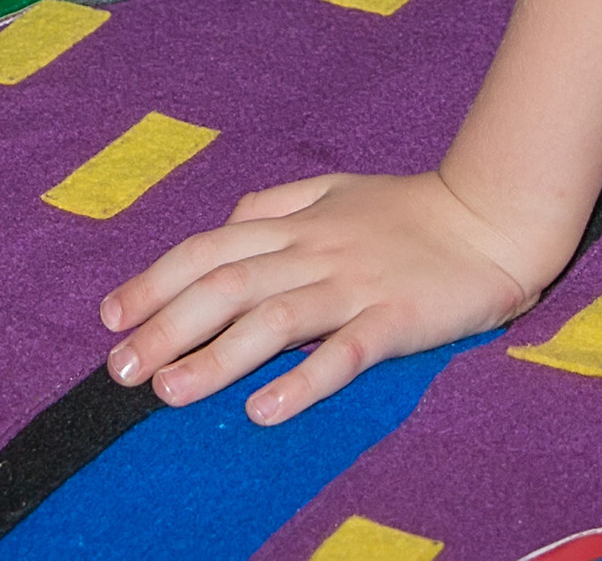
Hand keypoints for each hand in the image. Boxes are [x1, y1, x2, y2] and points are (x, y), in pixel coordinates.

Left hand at [99, 168, 555, 425]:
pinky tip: (266, 410)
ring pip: (273, 320)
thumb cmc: (409, 210)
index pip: (210, 249)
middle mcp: (315, 251)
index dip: (156, 280)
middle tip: (119, 369)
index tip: (111, 317)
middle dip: (166, 325)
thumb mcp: (335, 191)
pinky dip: (302, 381)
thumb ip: (278, 206)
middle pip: (227, 285)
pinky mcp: (395, 320)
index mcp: (297, 224)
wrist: (491, 215)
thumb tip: (227, 221)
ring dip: (216, 357)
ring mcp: (354, 285)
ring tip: (169, 391)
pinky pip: (343, 353)